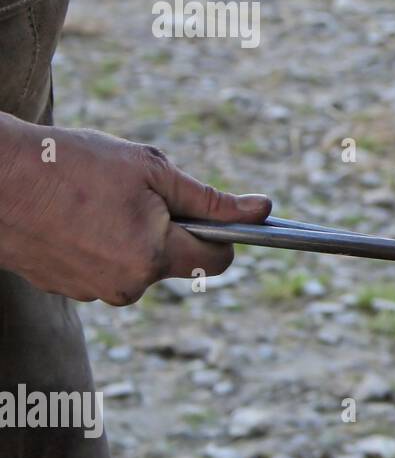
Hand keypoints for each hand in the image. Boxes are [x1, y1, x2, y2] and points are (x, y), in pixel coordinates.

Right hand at [0, 114, 270, 305]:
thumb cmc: (71, 165)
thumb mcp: (151, 170)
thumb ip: (210, 200)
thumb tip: (263, 210)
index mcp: (154, 257)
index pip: (219, 261)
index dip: (225, 235)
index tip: (217, 213)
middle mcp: (127, 286)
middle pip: (177, 260)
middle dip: (171, 229)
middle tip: (138, 192)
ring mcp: (93, 292)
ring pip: (139, 263)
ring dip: (134, 235)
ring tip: (98, 201)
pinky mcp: (67, 288)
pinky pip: (105, 266)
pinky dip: (102, 243)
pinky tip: (76, 216)